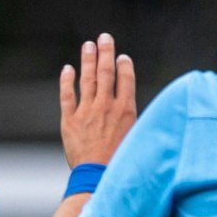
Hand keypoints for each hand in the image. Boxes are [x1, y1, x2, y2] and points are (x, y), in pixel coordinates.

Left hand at [59, 32, 136, 166]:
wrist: (98, 179)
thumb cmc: (122, 163)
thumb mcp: (137, 140)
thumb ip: (136, 121)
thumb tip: (149, 112)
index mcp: (125, 110)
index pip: (125, 79)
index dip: (123, 66)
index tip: (122, 57)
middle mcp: (106, 107)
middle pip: (106, 73)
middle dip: (105, 53)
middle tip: (104, 37)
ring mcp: (87, 112)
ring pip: (87, 79)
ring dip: (88, 60)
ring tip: (88, 45)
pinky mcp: (70, 121)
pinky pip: (67, 95)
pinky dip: (67, 81)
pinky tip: (68, 69)